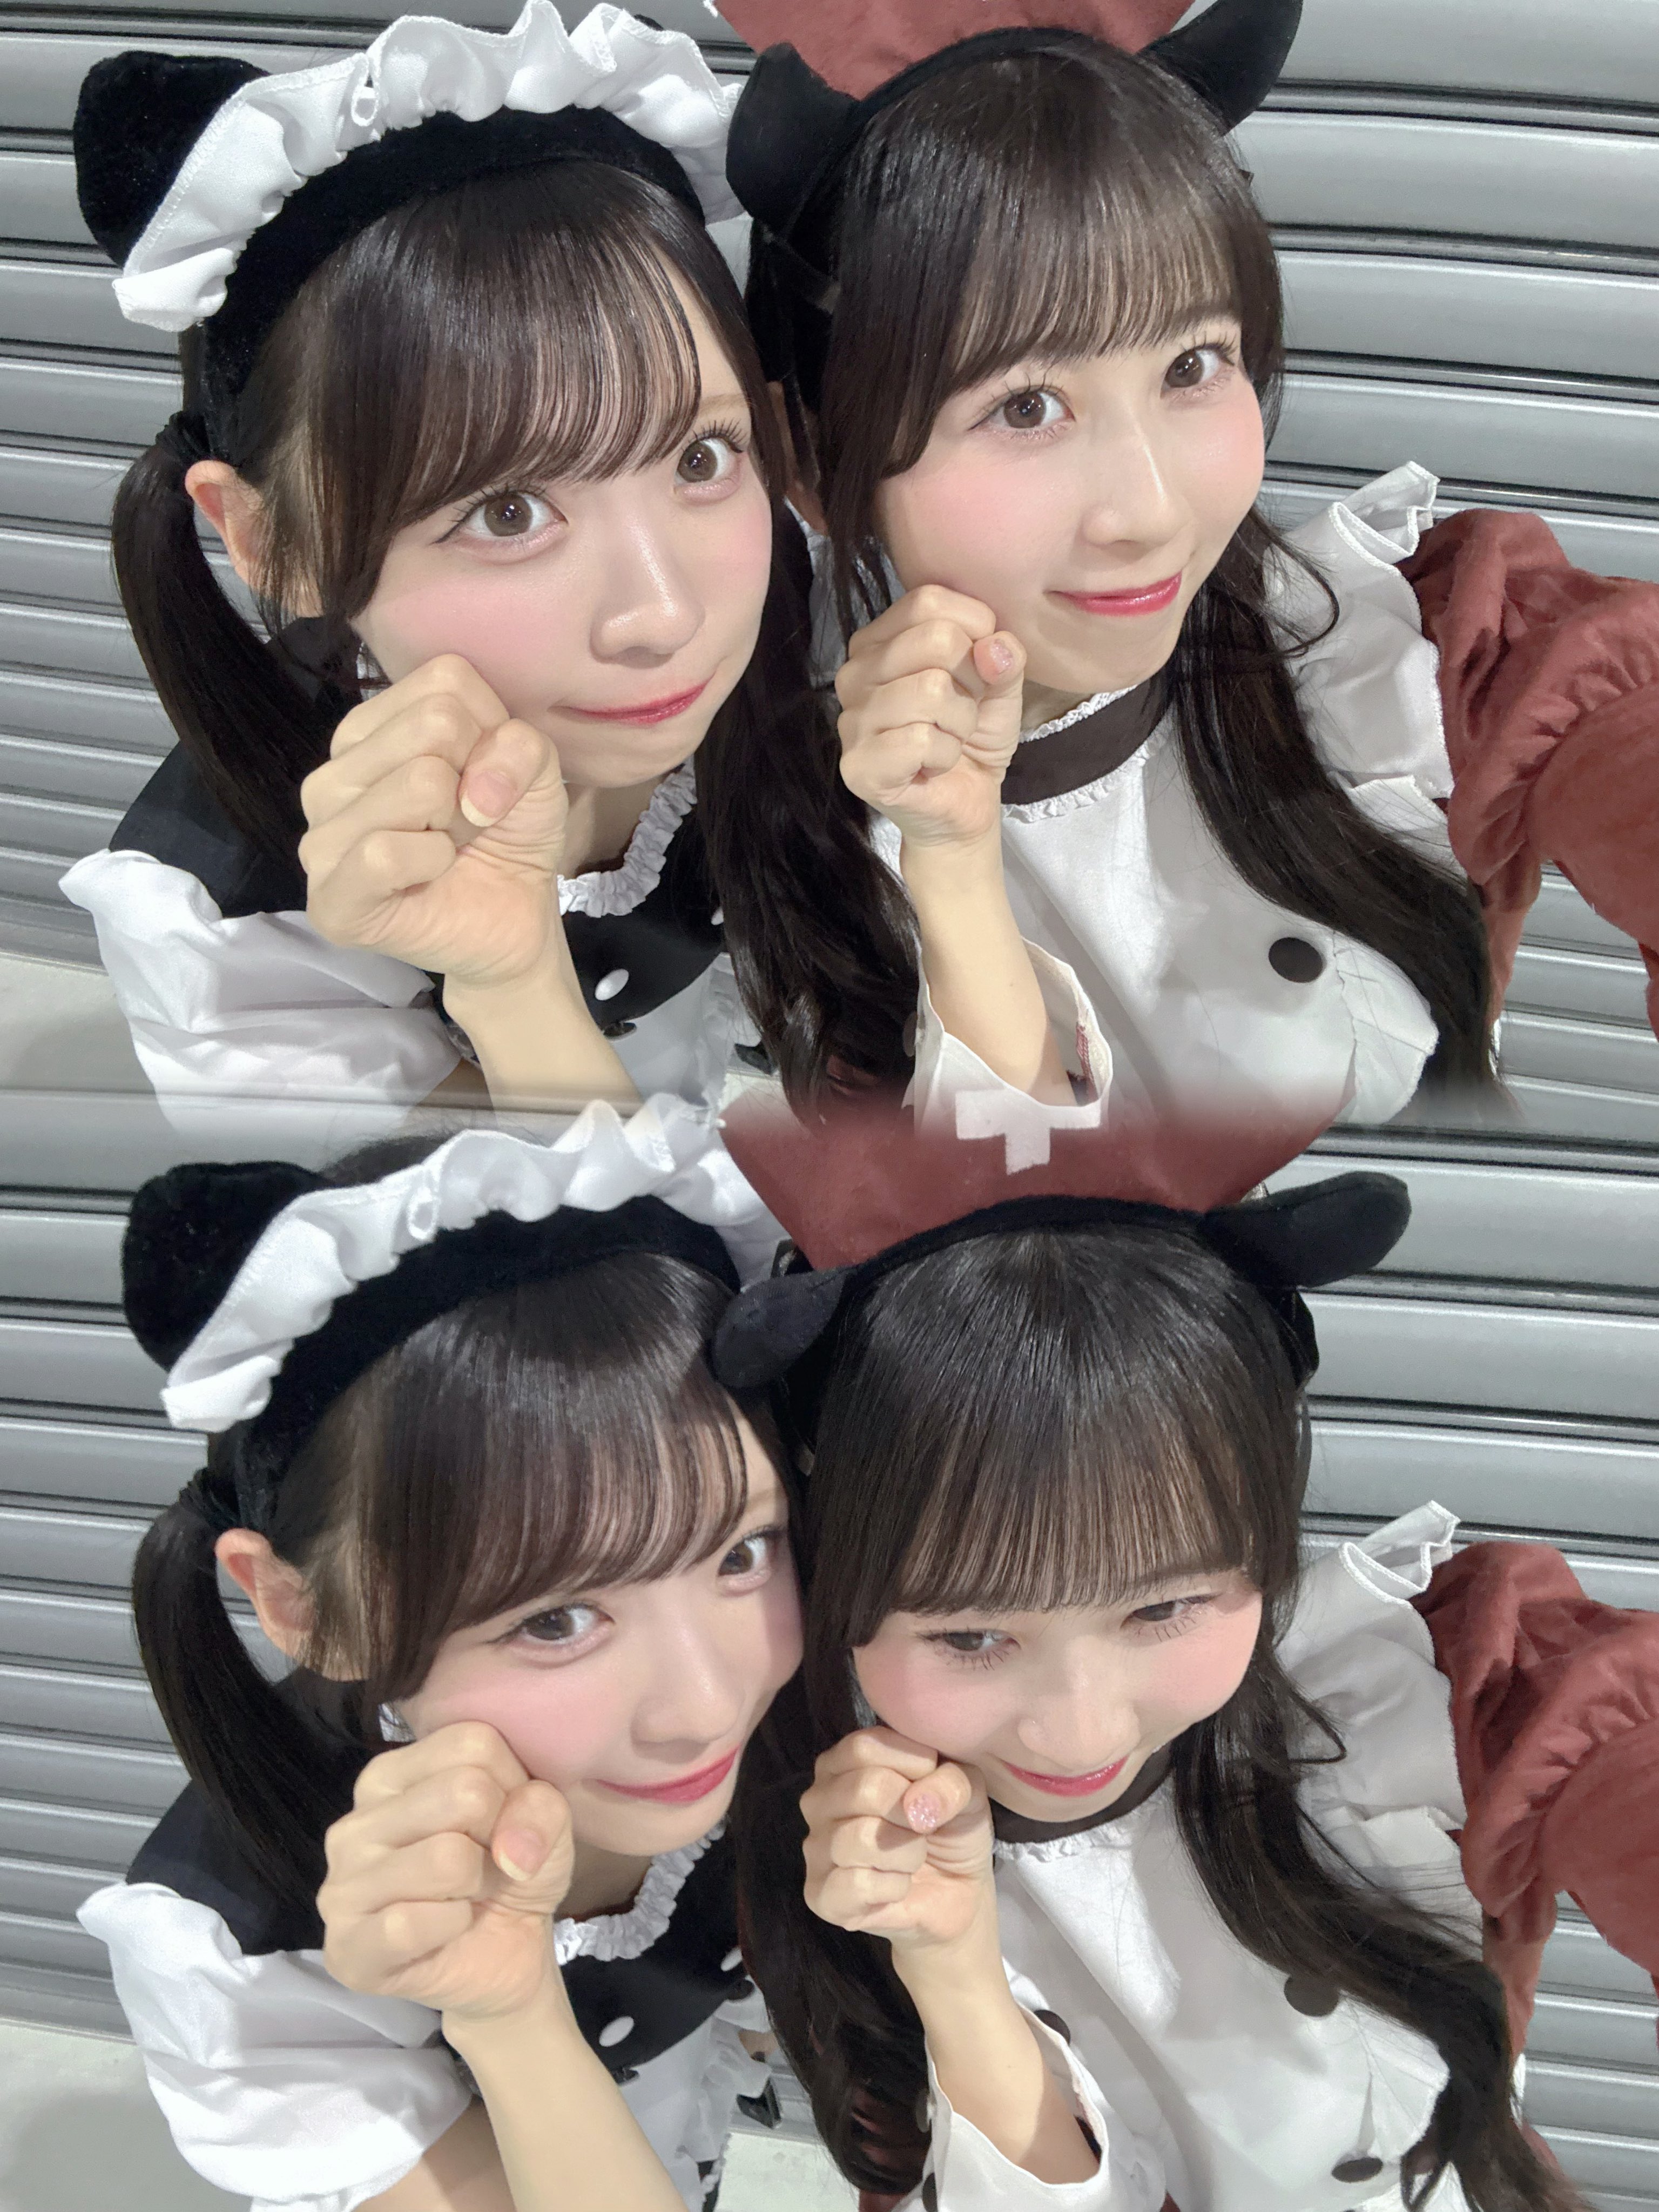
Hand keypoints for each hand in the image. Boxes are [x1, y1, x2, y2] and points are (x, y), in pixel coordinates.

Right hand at [300, 656, 567, 988]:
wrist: (513, 920)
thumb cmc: (508, 837)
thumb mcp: (536, 771)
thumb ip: (519, 745)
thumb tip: (474, 788)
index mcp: (369, 731)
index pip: (445, 681)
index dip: (490, 733)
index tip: (484, 779)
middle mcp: (331, 776)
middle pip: (434, 725)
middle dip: (475, 780)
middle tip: (467, 822)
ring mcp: (321, 837)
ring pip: (417, 783)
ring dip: (457, 824)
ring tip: (447, 849)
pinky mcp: (330, 900)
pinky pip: (384, 852)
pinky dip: (431, 863)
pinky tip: (431, 876)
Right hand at [319, 1722, 574, 2024]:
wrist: (505, 1957)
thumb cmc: (511, 1872)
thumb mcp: (545, 1825)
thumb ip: (540, 1808)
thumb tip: (511, 1848)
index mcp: (391, 1775)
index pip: (472, 1743)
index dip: (513, 1784)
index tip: (505, 1820)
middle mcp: (354, 1822)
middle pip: (463, 1792)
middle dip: (499, 1836)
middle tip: (487, 1865)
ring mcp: (341, 1886)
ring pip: (446, 1858)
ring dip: (479, 1885)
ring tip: (467, 1896)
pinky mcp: (345, 1948)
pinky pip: (411, 1924)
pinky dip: (452, 1927)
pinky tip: (446, 1931)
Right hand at [801, 1726, 994, 1957]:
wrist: (957, 1893)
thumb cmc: (952, 1827)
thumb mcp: (966, 1788)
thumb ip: (950, 1781)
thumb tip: (915, 1807)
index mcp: (844, 1762)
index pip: (863, 1747)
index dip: (912, 1764)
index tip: (933, 1781)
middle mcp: (819, 1799)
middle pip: (863, 1789)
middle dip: (912, 1813)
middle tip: (924, 1828)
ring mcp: (815, 1848)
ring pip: (859, 1837)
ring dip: (907, 1852)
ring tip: (913, 1858)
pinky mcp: (820, 1896)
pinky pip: (855, 1883)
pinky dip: (893, 1887)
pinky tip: (898, 1887)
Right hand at [836, 587, 1024, 851]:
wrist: (964, 806)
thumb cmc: (973, 738)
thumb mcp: (1000, 686)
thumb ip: (1004, 656)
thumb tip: (995, 646)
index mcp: (881, 640)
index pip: (930, 600)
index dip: (976, 630)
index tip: (979, 669)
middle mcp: (855, 672)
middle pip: (936, 639)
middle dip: (972, 682)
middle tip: (963, 712)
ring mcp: (850, 718)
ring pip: (932, 691)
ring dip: (960, 724)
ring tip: (948, 740)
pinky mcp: (858, 764)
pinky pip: (921, 739)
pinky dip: (945, 756)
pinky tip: (933, 766)